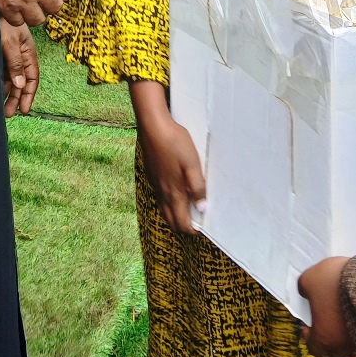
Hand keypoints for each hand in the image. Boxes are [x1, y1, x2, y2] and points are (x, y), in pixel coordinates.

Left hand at [1, 20, 39, 116]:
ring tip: (3, 109)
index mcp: (28, 53)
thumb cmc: (2, 22)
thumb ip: (15, 63)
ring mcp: (10, 57)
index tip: (25, 109)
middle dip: (17, 99)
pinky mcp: (0, 55)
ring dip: (9, 95)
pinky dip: (1, 85)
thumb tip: (21, 85)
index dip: (29, 94)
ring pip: (11, 80)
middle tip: (9, 113)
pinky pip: (2, 74)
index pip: (32, 78)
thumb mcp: (10, 43)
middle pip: (22, 82)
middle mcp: (20, 57)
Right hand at [132, 83, 205, 234]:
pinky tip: (176, 194)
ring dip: (176, 216)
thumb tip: (202, 209)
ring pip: (164, 210)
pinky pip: (160, 198)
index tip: (203, 229)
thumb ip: (197, 188)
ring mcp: (155, 184)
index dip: (192, 230)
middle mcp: (162, 193)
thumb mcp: (192, 164)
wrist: (153, 126)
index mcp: (174, 193)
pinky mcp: (152, 175)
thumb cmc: (175, 143)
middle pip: (171, 221)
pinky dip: (169, 204)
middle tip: (196, 224)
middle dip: (183, 227)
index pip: (182, 223)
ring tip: (189, 211)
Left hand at [298, 256, 355, 356]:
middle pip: (334, 349)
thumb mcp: (309, 278)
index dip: (308, 334)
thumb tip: (304, 291)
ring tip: (344, 309)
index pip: (313, 347)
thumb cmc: (336, 285)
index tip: (308, 322)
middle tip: (326, 319)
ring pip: (350, 340)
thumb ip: (303, 288)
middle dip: (328, 335)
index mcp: (324, 338)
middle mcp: (343, 345)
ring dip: (345, 328)